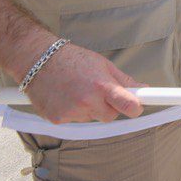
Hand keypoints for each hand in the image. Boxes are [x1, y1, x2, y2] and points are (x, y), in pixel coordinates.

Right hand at [23, 43, 143, 123]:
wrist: (37, 60)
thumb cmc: (72, 59)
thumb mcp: (103, 65)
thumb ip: (123, 81)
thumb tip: (143, 90)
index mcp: (101, 85)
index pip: (127, 104)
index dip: (136, 108)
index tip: (138, 107)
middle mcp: (87, 101)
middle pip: (110, 116)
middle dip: (109, 107)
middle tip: (99, 93)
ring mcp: (71, 112)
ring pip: (91, 118)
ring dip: (89, 109)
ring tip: (77, 90)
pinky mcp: (56, 119)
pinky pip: (74, 121)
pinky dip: (73, 112)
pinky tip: (65, 97)